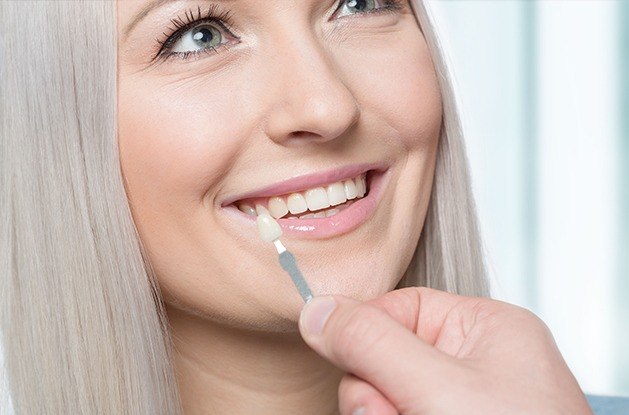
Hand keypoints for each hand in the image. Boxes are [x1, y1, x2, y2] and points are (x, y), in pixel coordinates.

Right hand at [298, 287, 592, 414]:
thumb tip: (317, 310)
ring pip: (384, 399)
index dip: (362, 333)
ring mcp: (463, 405)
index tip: (339, 353)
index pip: (397, 307)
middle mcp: (475, 365)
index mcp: (485, 329)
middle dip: (375, 394)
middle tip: (396, 413)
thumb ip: (372, 343)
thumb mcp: (438, 388)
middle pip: (383, 358)